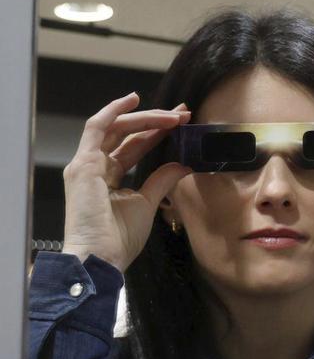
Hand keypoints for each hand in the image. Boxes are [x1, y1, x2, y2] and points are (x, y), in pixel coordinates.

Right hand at [61, 93, 192, 271]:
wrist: (100, 257)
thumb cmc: (118, 239)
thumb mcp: (147, 203)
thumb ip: (162, 180)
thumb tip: (184, 164)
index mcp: (107, 178)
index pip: (133, 147)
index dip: (157, 133)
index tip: (182, 124)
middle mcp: (94, 168)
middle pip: (126, 135)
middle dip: (155, 121)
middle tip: (183, 113)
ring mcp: (86, 164)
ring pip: (116, 128)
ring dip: (146, 117)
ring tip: (174, 114)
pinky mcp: (83, 164)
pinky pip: (98, 127)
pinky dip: (115, 111)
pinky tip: (133, 100)